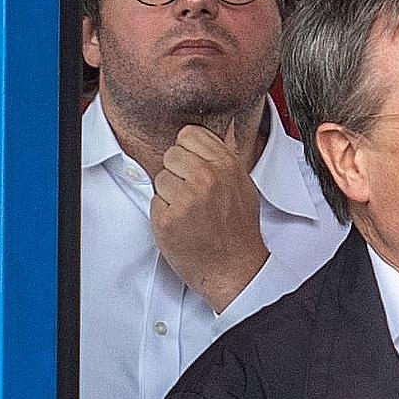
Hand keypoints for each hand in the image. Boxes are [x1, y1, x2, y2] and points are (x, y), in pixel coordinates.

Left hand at [150, 118, 267, 312]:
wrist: (235, 270)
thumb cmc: (239, 233)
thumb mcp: (244, 186)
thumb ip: (229, 156)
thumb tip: (226, 128)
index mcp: (226, 166)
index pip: (189, 134)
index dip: (188, 152)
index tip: (194, 169)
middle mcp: (206, 178)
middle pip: (171, 154)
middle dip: (178, 174)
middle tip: (193, 197)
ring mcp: (186, 198)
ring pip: (160, 178)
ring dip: (169, 195)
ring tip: (189, 213)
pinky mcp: (167, 219)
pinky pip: (154, 202)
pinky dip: (163, 215)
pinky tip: (182, 226)